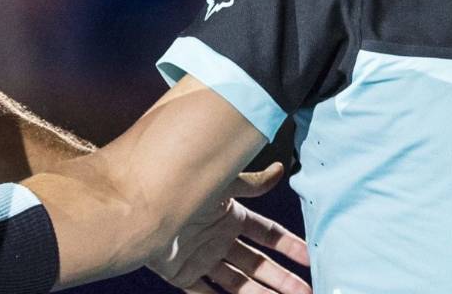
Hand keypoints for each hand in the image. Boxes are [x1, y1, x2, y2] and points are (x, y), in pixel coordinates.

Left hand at [149, 162, 310, 293]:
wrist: (140, 206)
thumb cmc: (181, 187)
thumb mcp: (223, 182)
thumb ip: (253, 182)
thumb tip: (280, 169)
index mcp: (231, 215)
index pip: (267, 234)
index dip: (289, 246)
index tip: (310, 258)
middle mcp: (219, 238)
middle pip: (258, 264)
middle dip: (283, 279)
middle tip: (307, 292)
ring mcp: (203, 258)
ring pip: (241, 284)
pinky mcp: (184, 275)